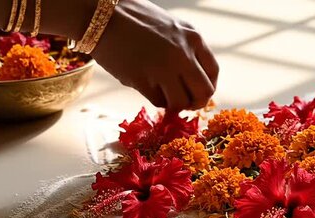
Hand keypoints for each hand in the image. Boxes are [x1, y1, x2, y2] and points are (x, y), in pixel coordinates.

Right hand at [91, 0, 218, 110]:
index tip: (198, 92)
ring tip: (163, 95)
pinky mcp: (143, 81)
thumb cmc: (134, 20)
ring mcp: (164, 69)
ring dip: (174, 104)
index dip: (207, 87)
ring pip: (181, 102)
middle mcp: (183, 54)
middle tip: (184, 104)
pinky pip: (158, 101)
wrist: (101, 17)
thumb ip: (185, 50)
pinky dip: (155, 99)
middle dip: (195, 102)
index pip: (213, 72)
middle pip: (204, 92)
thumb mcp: (171, 28)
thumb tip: (192, 80)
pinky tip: (146, 87)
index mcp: (192, 37)